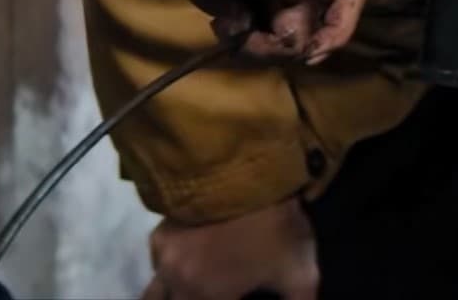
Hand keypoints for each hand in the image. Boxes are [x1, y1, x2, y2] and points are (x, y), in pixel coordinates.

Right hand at [142, 201, 318, 299]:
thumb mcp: (301, 274)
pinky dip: (167, 272)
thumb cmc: (275, 228)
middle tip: (212, 293)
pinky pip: (156, 264)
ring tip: (194, 289)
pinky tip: (188, 266)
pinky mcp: (160, 231)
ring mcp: (163, 254)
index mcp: (206, 295)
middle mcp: (176, 279)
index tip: (236, 296)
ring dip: (172, 295)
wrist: (247, 169)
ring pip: (156, 292)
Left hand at [154, 0, 360, 65]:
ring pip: (286, 45)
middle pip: (310, 33)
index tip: (311, 54)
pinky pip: (263, 44)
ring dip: (256, 47)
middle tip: (241, 36)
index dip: (340, 29)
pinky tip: (221, 25)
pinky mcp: (261, 15)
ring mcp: (280, 2)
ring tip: (225, 27)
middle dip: (277, 45)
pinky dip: (243, 43)